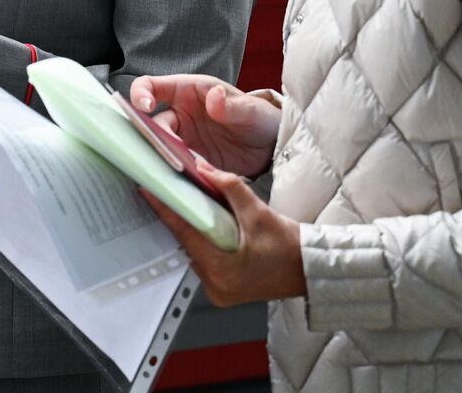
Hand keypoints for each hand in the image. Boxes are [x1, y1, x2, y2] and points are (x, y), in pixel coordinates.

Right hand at [130, 73, 279, 178]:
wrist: (272, 148)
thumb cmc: (260, 118)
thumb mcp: (251, 110)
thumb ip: (232, 106)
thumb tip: (214, 97)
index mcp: (188, 91)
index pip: (151, 86)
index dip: (141, 94)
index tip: (145, 107)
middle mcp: (179, 115)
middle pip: (149, 123)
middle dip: (151, 136)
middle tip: (166, 149)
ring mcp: (182, 140)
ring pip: (159, 146)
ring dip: (162, 156)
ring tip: (175, 167)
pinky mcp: (189, 162)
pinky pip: (173, 166)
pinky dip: (173, 173)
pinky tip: (183, 181)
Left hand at [142, 162, 305, 305]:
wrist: (311, 270)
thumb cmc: (290, 248)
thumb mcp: (258, 211)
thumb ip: (228, 187)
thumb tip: (204, 169)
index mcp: (221, 269)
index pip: (184, 232)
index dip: (165, 209)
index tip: (150, 191)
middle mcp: (216, 285)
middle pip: (187, 243)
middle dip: (182, 217)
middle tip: (174, 193)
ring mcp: (219, 291)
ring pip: (195, 252)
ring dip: (195, 231)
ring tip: (196, 209)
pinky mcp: (224, 291)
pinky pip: (206, 262)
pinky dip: (206, 244)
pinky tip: (210, 229)